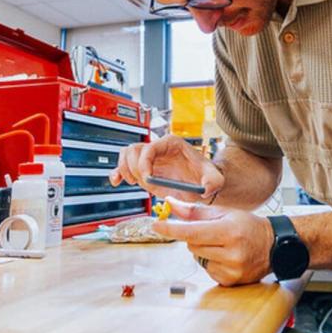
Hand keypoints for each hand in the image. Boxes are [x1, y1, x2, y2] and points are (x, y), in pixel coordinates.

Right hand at [109, 135, 223, 202]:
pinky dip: (118, 172)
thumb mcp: (214, 178)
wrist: (200, 182)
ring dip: (124, 168)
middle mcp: (158, 149)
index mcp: (172, 144)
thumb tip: (206, 188)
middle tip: (141, 182)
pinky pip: (124, 165)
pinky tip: (117, 181)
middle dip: (134, 167)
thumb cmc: (205, 175)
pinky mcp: (143, 169)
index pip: (150, 148)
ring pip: (126, 154)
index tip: (148, 179)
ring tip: (133, 182)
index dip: (145, 163)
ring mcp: (149, 158)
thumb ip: (214, 182)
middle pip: (134, 149)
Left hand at [152, 197, 272, 286]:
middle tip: (211, 232)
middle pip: (192, 245)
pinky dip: (211, 262)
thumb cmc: (247, 226)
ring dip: (203, 250)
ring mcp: (231, 269)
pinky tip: (226, 257)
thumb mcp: (223, 213)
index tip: (155, 224)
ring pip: (197, 258)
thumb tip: (170, 204)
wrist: (273, 246)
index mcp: (229, 231)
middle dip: (194, 237)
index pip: (192, 232)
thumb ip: (194, 211)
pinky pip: (207, 270)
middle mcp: (231, 252)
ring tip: (223, 245)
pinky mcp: (230, 281)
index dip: (171, 229)